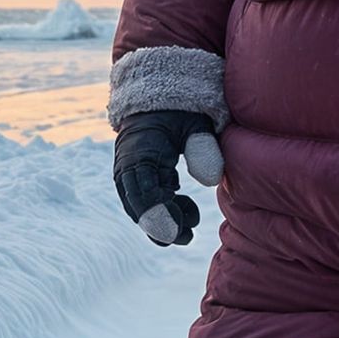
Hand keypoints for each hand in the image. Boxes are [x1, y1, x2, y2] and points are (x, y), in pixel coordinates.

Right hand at [113, 109, 224, 245]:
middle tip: (187, 237)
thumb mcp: (195, 123)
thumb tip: (211, 180)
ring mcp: (129, 173)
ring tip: (192, 222)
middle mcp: (127, 167)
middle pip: (137, 206)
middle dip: (160, 226)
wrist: (160, 100)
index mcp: (139, 154)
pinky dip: (164, 209)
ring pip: (140, 207)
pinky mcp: (137, 177)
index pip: (143, 194)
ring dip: (163, 219)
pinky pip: (145, 201)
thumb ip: (203, 147)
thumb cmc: (181, 111)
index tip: (176, 233)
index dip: (159, 216)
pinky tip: (185, 207)